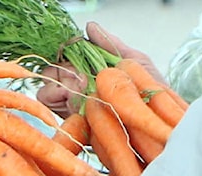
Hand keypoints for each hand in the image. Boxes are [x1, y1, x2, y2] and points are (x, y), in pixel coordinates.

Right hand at [36, 22, 162, 117]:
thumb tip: (89, 26)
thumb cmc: (148, 88)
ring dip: (62, 89)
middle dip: (64, 74)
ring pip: (45, 92)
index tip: (79, 62)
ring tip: (84, 92)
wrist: (155, 116)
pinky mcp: (70, 122)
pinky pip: (51, 110)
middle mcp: (76, 87)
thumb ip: (110, 43)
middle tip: (83, 80)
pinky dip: (61, 104)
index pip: (63, 59)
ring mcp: (70, 105)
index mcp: (88, 70)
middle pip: (50, 74)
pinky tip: (79, 105)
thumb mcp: (134, 60)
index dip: (67, 58)